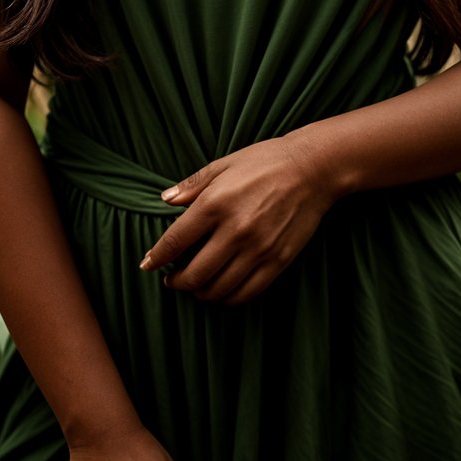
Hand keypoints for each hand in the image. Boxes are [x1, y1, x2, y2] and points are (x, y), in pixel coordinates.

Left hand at [139, 135, 334, 305]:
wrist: (312, 169)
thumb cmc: (265, 162)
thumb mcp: (224, 164)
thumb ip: (192, 185)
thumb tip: (164, 199)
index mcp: (216, 203)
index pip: (176, 241)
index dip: (157, 257)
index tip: (148, 265)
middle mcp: (235, 230)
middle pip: (194, 275)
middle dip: (177, 283)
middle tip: (172, 280)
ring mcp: (258, 249)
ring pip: (218, 289)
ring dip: (201, 293)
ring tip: (196, 286)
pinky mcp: (278, 261)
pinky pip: (246, 293)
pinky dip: (228, 298)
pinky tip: (222, 290)